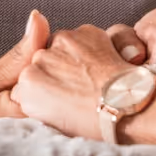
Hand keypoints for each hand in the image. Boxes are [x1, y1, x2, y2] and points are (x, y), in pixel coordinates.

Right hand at [11, 24, 133, 140]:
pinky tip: (100, 64)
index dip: (44, 90)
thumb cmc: (95, 123)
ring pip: (59, 46)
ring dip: (70, 56)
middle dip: (55, 71)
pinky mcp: (82, 32)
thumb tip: (30, 91)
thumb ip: (37, 101)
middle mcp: (39, 61)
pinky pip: (79, 37)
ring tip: (90, 77)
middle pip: (41, 62)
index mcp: (27, 88)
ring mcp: (61, 43)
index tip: (60, 99)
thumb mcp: (54, 123)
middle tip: (77, 88)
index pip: (26, 83)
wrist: (128, 107)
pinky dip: (88, 46)